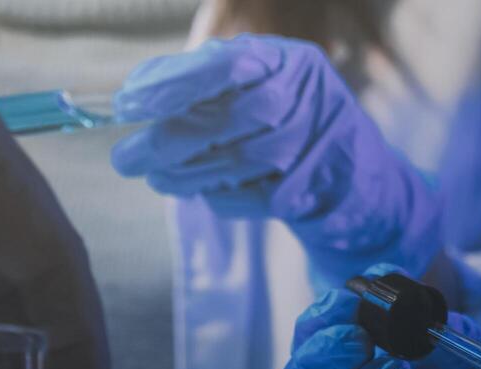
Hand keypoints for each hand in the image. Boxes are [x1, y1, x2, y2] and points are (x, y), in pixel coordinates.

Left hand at [111, 35, 440, 284]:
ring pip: (239, 162)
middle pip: (228, 119)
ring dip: (188, 175)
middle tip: (126, 158)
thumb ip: (203, 83)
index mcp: (288, 60)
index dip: (172, 85)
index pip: (224, 66)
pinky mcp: (321, 189)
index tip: (127, 106)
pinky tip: (204, 193)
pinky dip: (223, 198)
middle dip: (169, 141)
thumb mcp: (254, 87)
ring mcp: (319, 145)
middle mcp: (309, 96)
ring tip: (157, 179)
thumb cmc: (290, 123)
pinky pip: (257, 197)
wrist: (354, 177)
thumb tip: (136, 92)